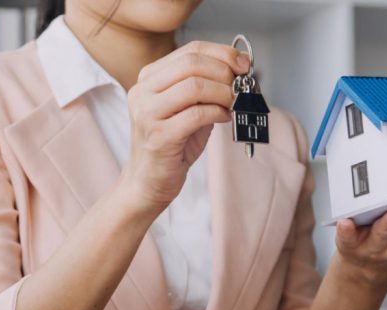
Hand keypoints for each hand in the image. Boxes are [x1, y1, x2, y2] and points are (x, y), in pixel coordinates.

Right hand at [120, 41, 248, 212]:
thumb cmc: (171, 144)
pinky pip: (197, 114)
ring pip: (195, 86)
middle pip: (192, 64)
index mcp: (148, 78)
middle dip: (225, 72)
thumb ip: (206, 86)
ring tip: (234, 103)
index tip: (243, 64)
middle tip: (241, 85)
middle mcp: (143, 92)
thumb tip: (240, 68)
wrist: (147, 181)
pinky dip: (218, 113)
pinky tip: (225, 118)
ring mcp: (147, 114)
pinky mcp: (159, 136)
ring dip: (224, 93)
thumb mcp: (186, 107)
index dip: (222, 53)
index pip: (190, 51)